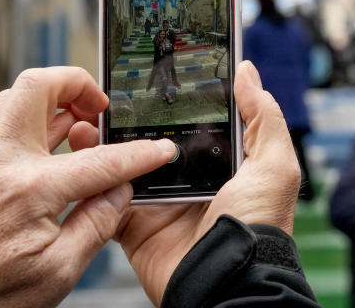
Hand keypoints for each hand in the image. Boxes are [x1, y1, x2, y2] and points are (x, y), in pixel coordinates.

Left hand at [0, 67, 176, 307]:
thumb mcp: (56, 273)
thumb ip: (97, 224)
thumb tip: (121, 191)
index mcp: (30, 190)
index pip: (101, 161)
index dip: (140, 154)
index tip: (161, 149)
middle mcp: (2, 161)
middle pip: (40, 86)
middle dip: (78, 84)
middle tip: (101, 107)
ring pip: (18, 96)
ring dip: (54, 100)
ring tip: (79, 125)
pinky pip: (4, 120)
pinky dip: (33, 120)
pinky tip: (49, 145)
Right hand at [70, 60, 300, 305]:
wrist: (230, 280)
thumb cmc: (260, 226)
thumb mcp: (274, 166)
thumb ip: (262, 117)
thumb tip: (248, 73)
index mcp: (223, 162)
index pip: (195, 121)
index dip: (177, 99)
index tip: (155, 74)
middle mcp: (191, 179)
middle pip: (153, 140)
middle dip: (131, 119)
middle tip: (109, 95)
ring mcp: (161, 202)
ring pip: (125, 165)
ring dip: (104, 144)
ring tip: (85, 118)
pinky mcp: (137, 226)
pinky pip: (108, 200)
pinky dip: (92, 182)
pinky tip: (79, 157)